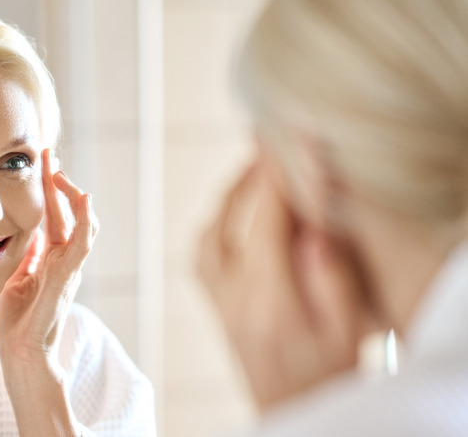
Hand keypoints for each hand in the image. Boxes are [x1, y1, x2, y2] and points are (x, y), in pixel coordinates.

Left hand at [0, 148, 98, 365]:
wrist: (21, 354)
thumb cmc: (18, 323)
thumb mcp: (17, 279)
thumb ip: (28, 257)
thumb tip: (30, 234)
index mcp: (51, 259)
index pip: (55, 215)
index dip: (49, 189)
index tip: (40, 163)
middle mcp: (64, 260)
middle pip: (69, 212)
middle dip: (58, 182)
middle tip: (47, 154)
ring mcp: (69, 268)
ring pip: (82, 222)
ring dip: (71, 194)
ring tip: (58, 170)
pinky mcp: (67, 277)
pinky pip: (83, 243)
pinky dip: (85, 219)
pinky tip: (83, 198)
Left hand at [197, 159, 366, 410]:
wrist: (295, 418)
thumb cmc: (329, 379)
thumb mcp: (347, 332)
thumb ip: (330, 275)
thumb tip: (310, 224)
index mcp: (269, 299)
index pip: (268, 220)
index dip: (278, 174)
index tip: (288, 138)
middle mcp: (234, 298)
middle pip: (227, 221)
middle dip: (247, 177)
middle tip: (268, 147)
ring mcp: (220, 305)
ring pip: (205, 238)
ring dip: (225, 200)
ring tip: (251, 175)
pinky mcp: (218, 312)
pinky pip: (199, 260)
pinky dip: (212, 228)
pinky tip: (231, 219)